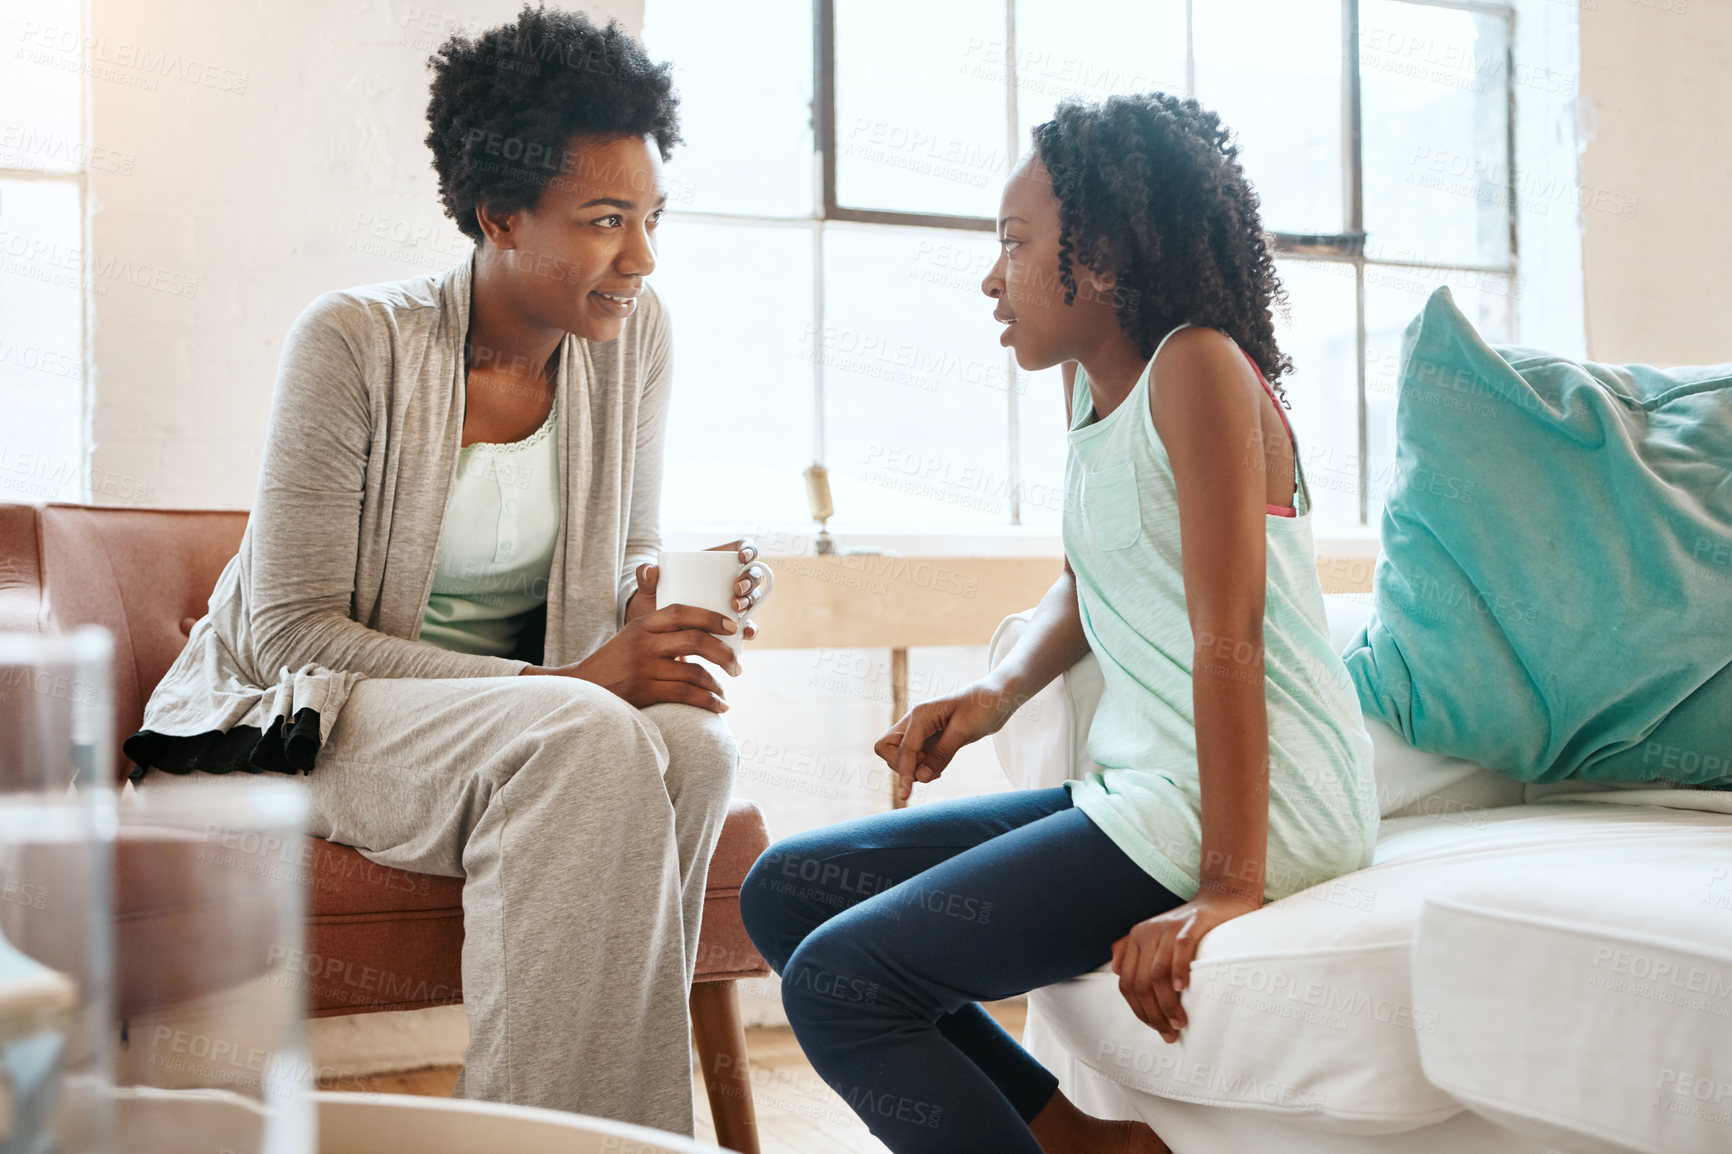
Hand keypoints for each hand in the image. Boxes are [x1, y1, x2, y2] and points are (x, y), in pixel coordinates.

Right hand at [525, 604, 742, 712]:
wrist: (582, 688)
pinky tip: (718, 707)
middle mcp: (644, 643)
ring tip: (723, 693)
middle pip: (696, 641)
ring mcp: (643, 667)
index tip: (732, 628)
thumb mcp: (632, 637)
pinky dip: (707, 702)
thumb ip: (661, 631)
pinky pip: (686, 695)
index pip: (682, 612)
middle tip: (737, 667)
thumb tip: (705, 631)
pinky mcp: (644, 691)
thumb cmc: (615, 662)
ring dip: (717, 684)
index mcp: (642, 624)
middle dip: (724, 654)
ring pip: (694, 672)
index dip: (710, 617)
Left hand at [628, 538, 765, 639]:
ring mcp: (733, 605)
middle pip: (752, 575)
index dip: (748, 550)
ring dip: (750, 602)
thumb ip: (645, 578)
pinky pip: (747, 627)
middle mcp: (729, 583)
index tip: (742, 557)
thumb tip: (649, 569)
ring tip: (736, 607)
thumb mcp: (649, 589)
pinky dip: (750, 629)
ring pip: (753, 599)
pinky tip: (745, 633)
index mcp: (715, 564)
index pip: (741, 550)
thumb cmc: (655, 601)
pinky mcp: (732, 627)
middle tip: (736, 589)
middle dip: (749, 580)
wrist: (654, 633)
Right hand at [874, 680, 1020, 804]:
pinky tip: (938, 767)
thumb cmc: (983, 708)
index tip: (905, 795)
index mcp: (920, 715)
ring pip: (898, 754)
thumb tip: (920, 777)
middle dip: (902, 766)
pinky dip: (920, 767)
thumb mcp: (964, 731)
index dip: (904, 773)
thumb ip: (941, 755)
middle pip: (887, 749)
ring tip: (938, 769)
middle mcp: (914, 721)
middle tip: (929, 770)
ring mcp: (920, 730)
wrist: (997, 698)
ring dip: (912, 768)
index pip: (904, 749)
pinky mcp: (928, 738)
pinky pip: (912, 757)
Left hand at [1111, 892, 1260, 1043]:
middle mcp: (1147, 931)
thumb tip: (1118, 976)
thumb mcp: (1158, 938)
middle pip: (1141, 982)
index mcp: (1136, 938)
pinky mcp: (1192, 923)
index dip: (1138, 1010)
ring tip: (1179, 1022)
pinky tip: (1182, 989)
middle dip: (1153, 1013)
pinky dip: (1179, 971)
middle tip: (1170, 1032)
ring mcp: (1169, 926)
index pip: (1127, 983)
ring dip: (1167, 1003)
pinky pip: (1180, 949)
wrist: (1221, 897)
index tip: (1156, 1029)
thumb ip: (1136, 954)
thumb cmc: (1190, 928)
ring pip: (1158, 972)